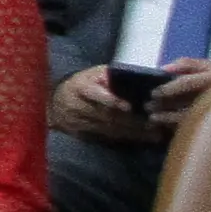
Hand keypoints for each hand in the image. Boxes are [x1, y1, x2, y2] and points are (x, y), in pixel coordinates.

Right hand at [46, 64, 162, 143]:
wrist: (56, 101)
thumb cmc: (82, 82)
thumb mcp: (92, 73)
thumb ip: (110, 75)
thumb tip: (137, 76)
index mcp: (81, 87)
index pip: (94, 94)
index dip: (110, 100)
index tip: (128, 107)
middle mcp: (78, 106)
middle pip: (106, 115)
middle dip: (131, 121)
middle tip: (153, 123)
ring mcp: (80, 122)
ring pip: (108, 129)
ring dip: (132, 132)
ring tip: (154, 133)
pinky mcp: (84, 134)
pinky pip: (107, 137)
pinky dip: (125, 138)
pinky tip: (141, 139)